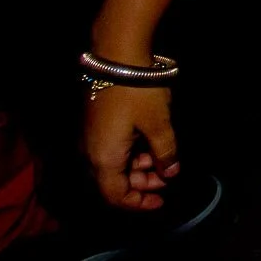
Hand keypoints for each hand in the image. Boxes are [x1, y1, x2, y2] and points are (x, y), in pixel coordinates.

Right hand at [84, 85, 179, 210]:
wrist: (116, 57)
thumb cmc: (138, 93)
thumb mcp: (159, 124)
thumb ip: (165, 152)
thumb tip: (170, 173)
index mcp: (103, 159)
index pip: (115, 196)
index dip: (138, 203)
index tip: (160, 201)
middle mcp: (91, 153)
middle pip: (113, 182)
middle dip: (142, 183)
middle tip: (168, 175)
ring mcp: (90, 138)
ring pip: (113, 164)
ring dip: (138, 166)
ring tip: (164, 158)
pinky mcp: (94, 124)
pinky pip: (111, 149)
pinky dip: (131, 152)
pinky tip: (150, 143)